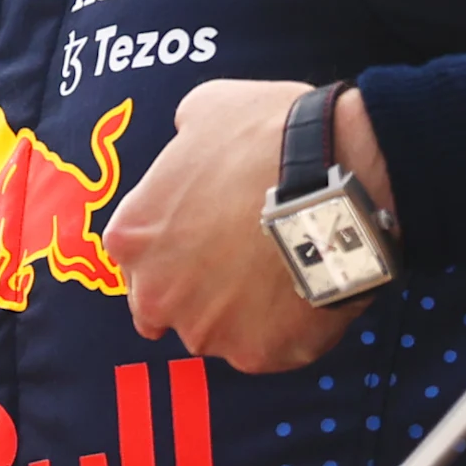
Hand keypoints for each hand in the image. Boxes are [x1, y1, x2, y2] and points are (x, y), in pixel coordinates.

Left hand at [103, 78, 394, 372]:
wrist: (334, 172)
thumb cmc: (263, 133)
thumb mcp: (203, 110)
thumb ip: (182, 143)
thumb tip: (189, 145)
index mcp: (131, 238)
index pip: (135, 259)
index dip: (171, 244)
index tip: (204, 232)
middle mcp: (156, 294)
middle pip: (164, 306)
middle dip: (195, 288)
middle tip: (239, 258)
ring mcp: (208, 330)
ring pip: (216, 331)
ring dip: (239, 312)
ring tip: (280, 271)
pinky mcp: (259, 355)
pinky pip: (267, 348)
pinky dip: (283, 328)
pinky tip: (307, 287)